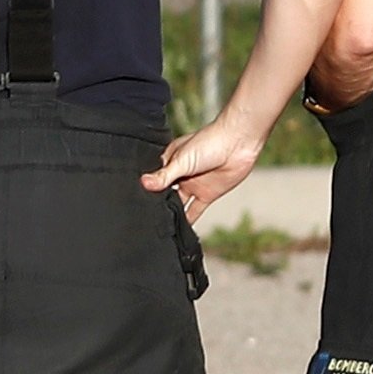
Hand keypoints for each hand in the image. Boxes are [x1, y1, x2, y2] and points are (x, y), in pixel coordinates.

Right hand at [144, 115, 263, 221]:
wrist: (239, 143)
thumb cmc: (210, 142)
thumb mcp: (182, 160)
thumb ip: (165, 175)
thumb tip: (143, 183)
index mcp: (171, 162)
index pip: (154, 179)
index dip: (146, 190)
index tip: (133, 203)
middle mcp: (180, 175)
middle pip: (164, 194)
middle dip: (156, 204)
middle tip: (143, 220)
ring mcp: (193, 185)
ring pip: (178, 204)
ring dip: (171, 214)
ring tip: (157, 228)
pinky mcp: (207, 194)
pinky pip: (195, 211)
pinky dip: (188, 221)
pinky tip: (179, 231)